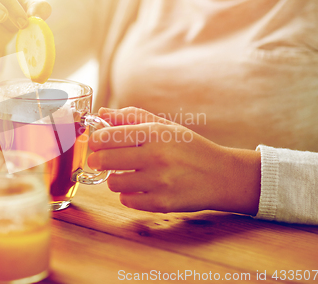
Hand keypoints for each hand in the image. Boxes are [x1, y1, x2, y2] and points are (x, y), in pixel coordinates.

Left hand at [87, 107, 260, 214]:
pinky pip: (127, 201)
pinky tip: (138, 188)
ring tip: (124, 174)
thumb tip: (102, 113)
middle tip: (99, 160)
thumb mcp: (165, 126)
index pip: (109, 136)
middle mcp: (156, 156)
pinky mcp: (162, 203)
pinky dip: (128, 195)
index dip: (95, 140)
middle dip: (97, 160)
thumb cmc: (189, 148)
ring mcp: (159, 182)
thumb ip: (131, 117)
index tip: (95, 143)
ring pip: (113, 183)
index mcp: (155, 133)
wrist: (222, 176)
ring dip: (114, 179)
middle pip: (105, 160)